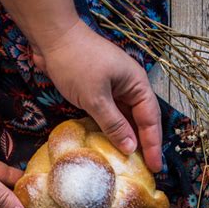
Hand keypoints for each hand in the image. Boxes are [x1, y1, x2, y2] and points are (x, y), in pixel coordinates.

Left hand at [33, 20, 162, 172]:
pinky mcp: (101, 93)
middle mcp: (130, 87)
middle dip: (146, 145)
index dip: (153, 145)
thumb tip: (131, 149)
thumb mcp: (95, 98)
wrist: (52, 37)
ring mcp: (116, 89)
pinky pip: (113, 116)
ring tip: (134, 164)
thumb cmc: (76, 62)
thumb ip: (114, 125)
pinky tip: (115, 146)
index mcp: (137, 84)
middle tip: (149, 170)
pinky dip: (115, 131)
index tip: (156, 167)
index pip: (150, 120)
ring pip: (128, 120)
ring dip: (131, 140)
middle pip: (143, 121)